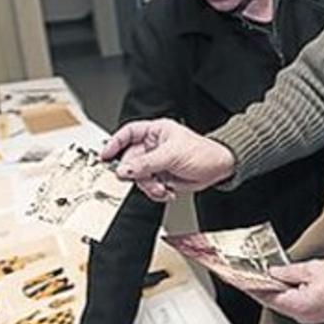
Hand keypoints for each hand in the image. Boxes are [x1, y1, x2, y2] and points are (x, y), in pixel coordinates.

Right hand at [102, 119, 235, 201]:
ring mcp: (156, 163)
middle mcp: (153, 147)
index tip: (105, 155)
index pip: (127, 134)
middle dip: (136, 173)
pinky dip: (155, 191)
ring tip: (162, 187)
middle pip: (130, 160)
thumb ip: (146, 164)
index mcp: (155, 132)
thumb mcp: (172, 155)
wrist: (219, 169)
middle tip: (142, 179)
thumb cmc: (202, 152)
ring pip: (138, 177)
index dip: (114, 144)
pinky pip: (149, 186)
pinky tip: (166, 190)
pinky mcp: (161, 177)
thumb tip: (125, 169)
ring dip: (149, 185)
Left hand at [252, 260, 323, 323]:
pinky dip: (289, 295)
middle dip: (264, 288)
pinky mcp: (318, 314)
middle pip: (274, 302)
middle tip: (254, 274)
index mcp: (297, 305)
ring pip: (285, 304)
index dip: (253, 287)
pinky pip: (296, 305)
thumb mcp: (310, 269)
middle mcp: (302, 316)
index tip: (243, 280)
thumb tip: (273, 272)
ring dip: (277, 291)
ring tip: (270, 276)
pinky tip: (287, 284)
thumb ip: (288, 272)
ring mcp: (310, 317)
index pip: (267, 297)